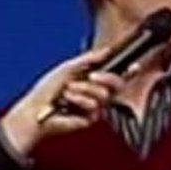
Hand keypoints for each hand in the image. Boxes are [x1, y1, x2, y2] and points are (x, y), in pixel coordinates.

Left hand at [0, 49, 124, 155]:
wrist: (36, 110)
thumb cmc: (46, 91)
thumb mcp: (68, 68)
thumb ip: (89, 59)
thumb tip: (106, 50)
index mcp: (91, 79)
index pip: (114, 74)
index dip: (128, 70)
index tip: (134, 66)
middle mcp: (95, 93)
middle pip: (117, 85)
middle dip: (106, 78)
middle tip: (92, 76)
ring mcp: (93, 107)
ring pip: (105, 95)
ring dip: (84, 90)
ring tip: (68, 90)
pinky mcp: (90, 119)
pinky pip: (95, 107)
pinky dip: (80, 100)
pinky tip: (68, 100)